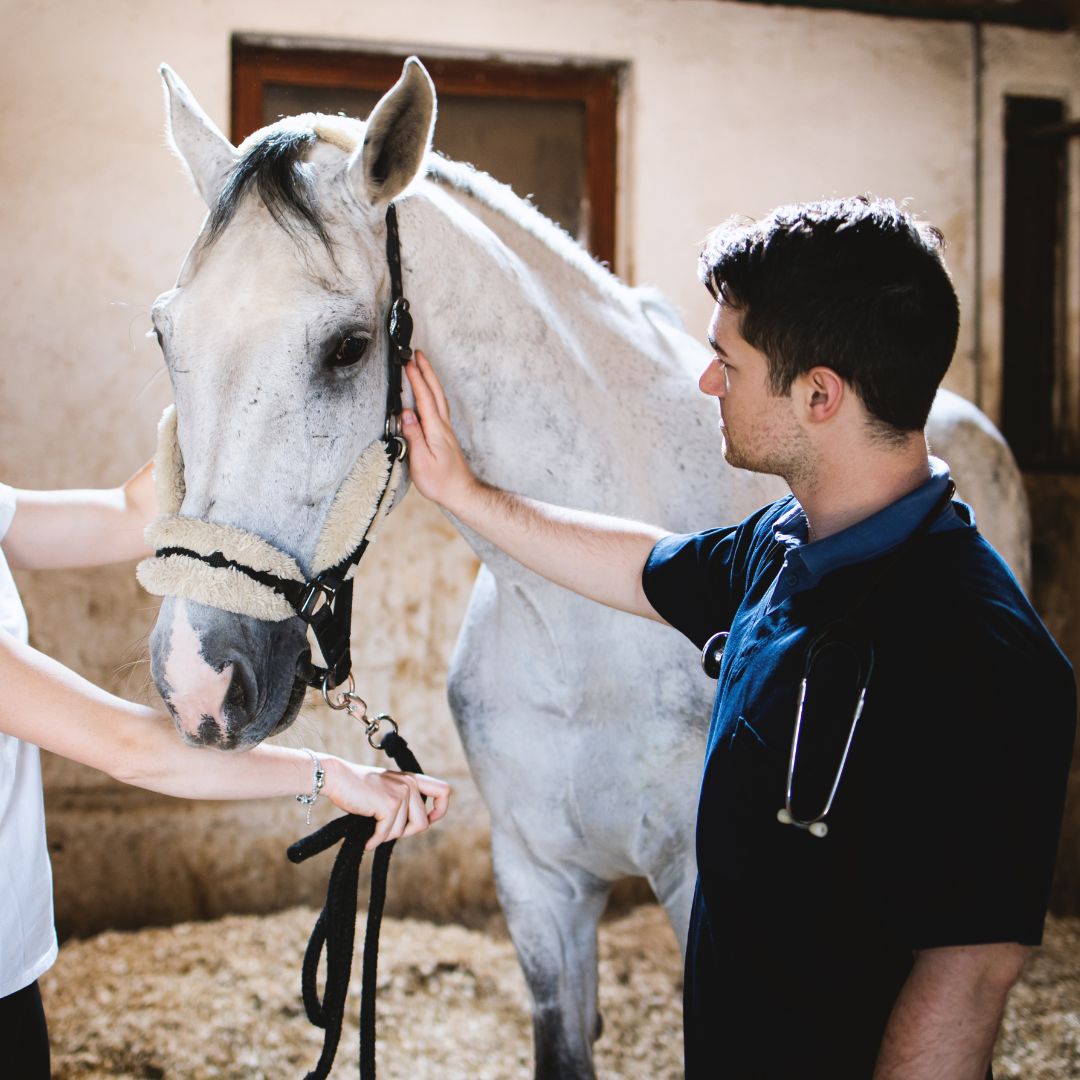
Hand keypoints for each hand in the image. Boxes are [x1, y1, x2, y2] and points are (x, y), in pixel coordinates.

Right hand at [323, 757, 450, 850]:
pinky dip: (375, 841)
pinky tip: (367, 842)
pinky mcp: (389, 804)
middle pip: (423, 823)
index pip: (443, 791)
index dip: (440, 810)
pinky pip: (387, 833)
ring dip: (386, 836)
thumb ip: (404, 801)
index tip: (430, 820)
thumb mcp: (388, 789)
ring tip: (372, 829)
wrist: (337, 777)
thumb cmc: (358, 787)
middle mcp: (410, 784)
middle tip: (386, 831)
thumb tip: (418, 826)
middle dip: (405, 833)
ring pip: (403, 831)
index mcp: (412, 779)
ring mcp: (401, 793)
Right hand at [401, 350, 475, 511]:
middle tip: (417, 353)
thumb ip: (413, 436)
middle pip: (435, 392)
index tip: (408, 362)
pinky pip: (439, 407)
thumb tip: (406, 413)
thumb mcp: (421, 461)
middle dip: (426, 371)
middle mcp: (443, 426)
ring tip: (422, 366)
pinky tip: (429, 393)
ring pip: (439, 398)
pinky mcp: (445, 435)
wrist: (461, 492)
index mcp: (435, 430)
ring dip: (431, 379)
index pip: (424, 398)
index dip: (416, 379)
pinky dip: (433, 393)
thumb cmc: (440, 482)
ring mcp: (446, 430)